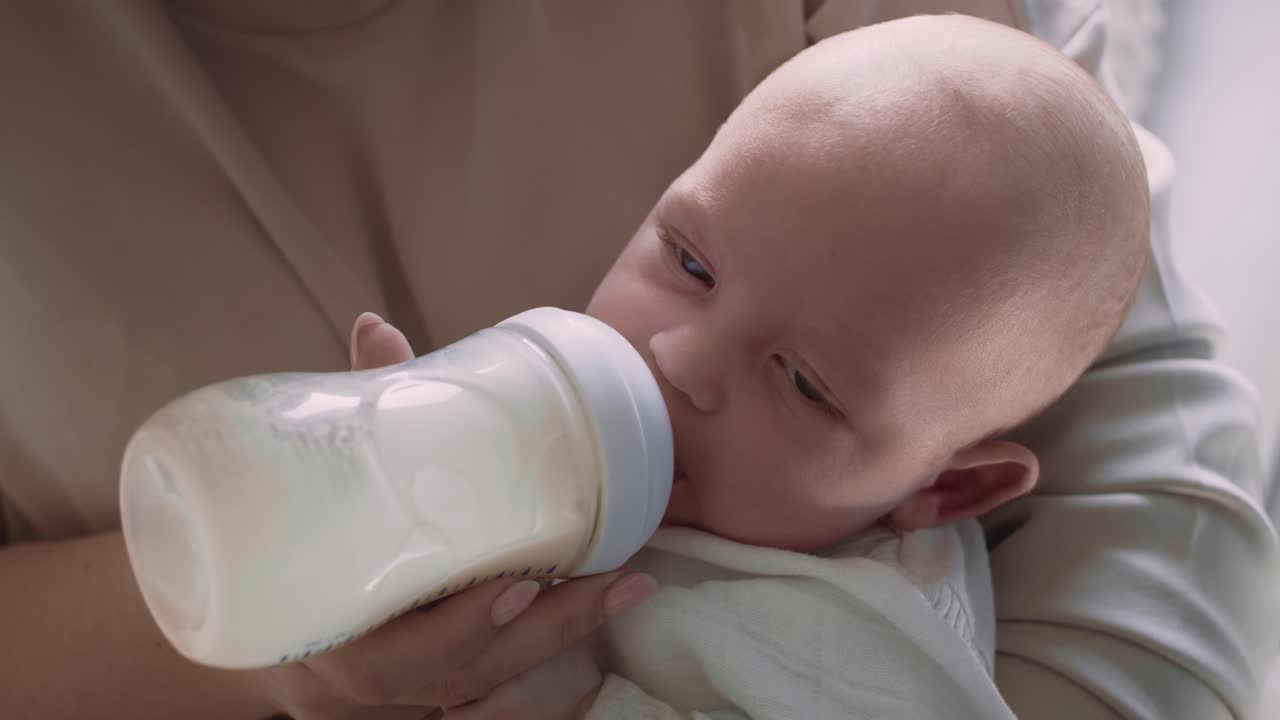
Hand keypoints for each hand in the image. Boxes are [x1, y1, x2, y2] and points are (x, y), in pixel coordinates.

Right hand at [240, 313, 658, 719]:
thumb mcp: (325, 488)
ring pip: (503, 676)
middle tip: (606, 582)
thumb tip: (375, 328)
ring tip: (629, 583)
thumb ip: (357, 413)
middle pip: (474, 668)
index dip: (462, 628)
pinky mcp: (458, 679)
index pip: (404, 653)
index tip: (515, 590)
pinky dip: (561, 636)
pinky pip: (514, 671)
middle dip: (545, 628)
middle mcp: (390, 677)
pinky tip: (613, 596)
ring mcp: (427, 688)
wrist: (288, 624)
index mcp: (345, 638)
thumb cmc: (303, 548)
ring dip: (568, 630)